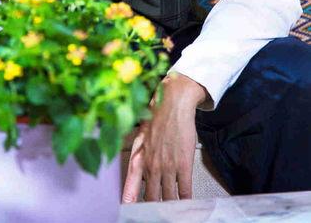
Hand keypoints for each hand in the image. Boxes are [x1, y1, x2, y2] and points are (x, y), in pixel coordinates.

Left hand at [122, 73, 207, 202]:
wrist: (173, 102)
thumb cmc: (157, 116)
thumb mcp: (141, 136)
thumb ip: (139, 155)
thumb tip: (139, 172)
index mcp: (139, 156)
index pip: (131, 184)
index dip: (130, 199)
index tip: (128, 209)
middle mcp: (151, 164)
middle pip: (151, 196)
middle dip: (154, 207)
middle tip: (156, 213)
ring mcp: (168, 166)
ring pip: (168, 197)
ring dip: (171, 206)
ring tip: (172, 213)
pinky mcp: (183, 164)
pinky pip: (184, 190)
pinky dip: (185, 200)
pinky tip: (186, 204)